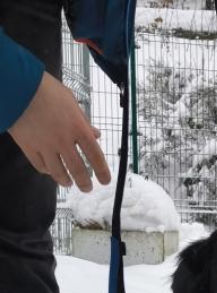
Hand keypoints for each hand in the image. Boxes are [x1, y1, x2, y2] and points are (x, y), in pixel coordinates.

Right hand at [8, 71, 110, 191]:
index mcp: (77, 127)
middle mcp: (63, 140)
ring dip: (66, 181)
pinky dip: (47, 171)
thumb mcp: (70, 100)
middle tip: (87, 188)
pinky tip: (50, 171)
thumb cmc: (45, 88)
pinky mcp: (28, 147)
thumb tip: (96, 135)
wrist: (17, 85)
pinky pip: (40, 166)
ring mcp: (45, 145)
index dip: (102, 172)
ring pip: (58, 173)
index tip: (105, 181)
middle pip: (78, 170)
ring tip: (69, 183)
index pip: (95, 155)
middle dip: (85, 183)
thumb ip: (83, 120)